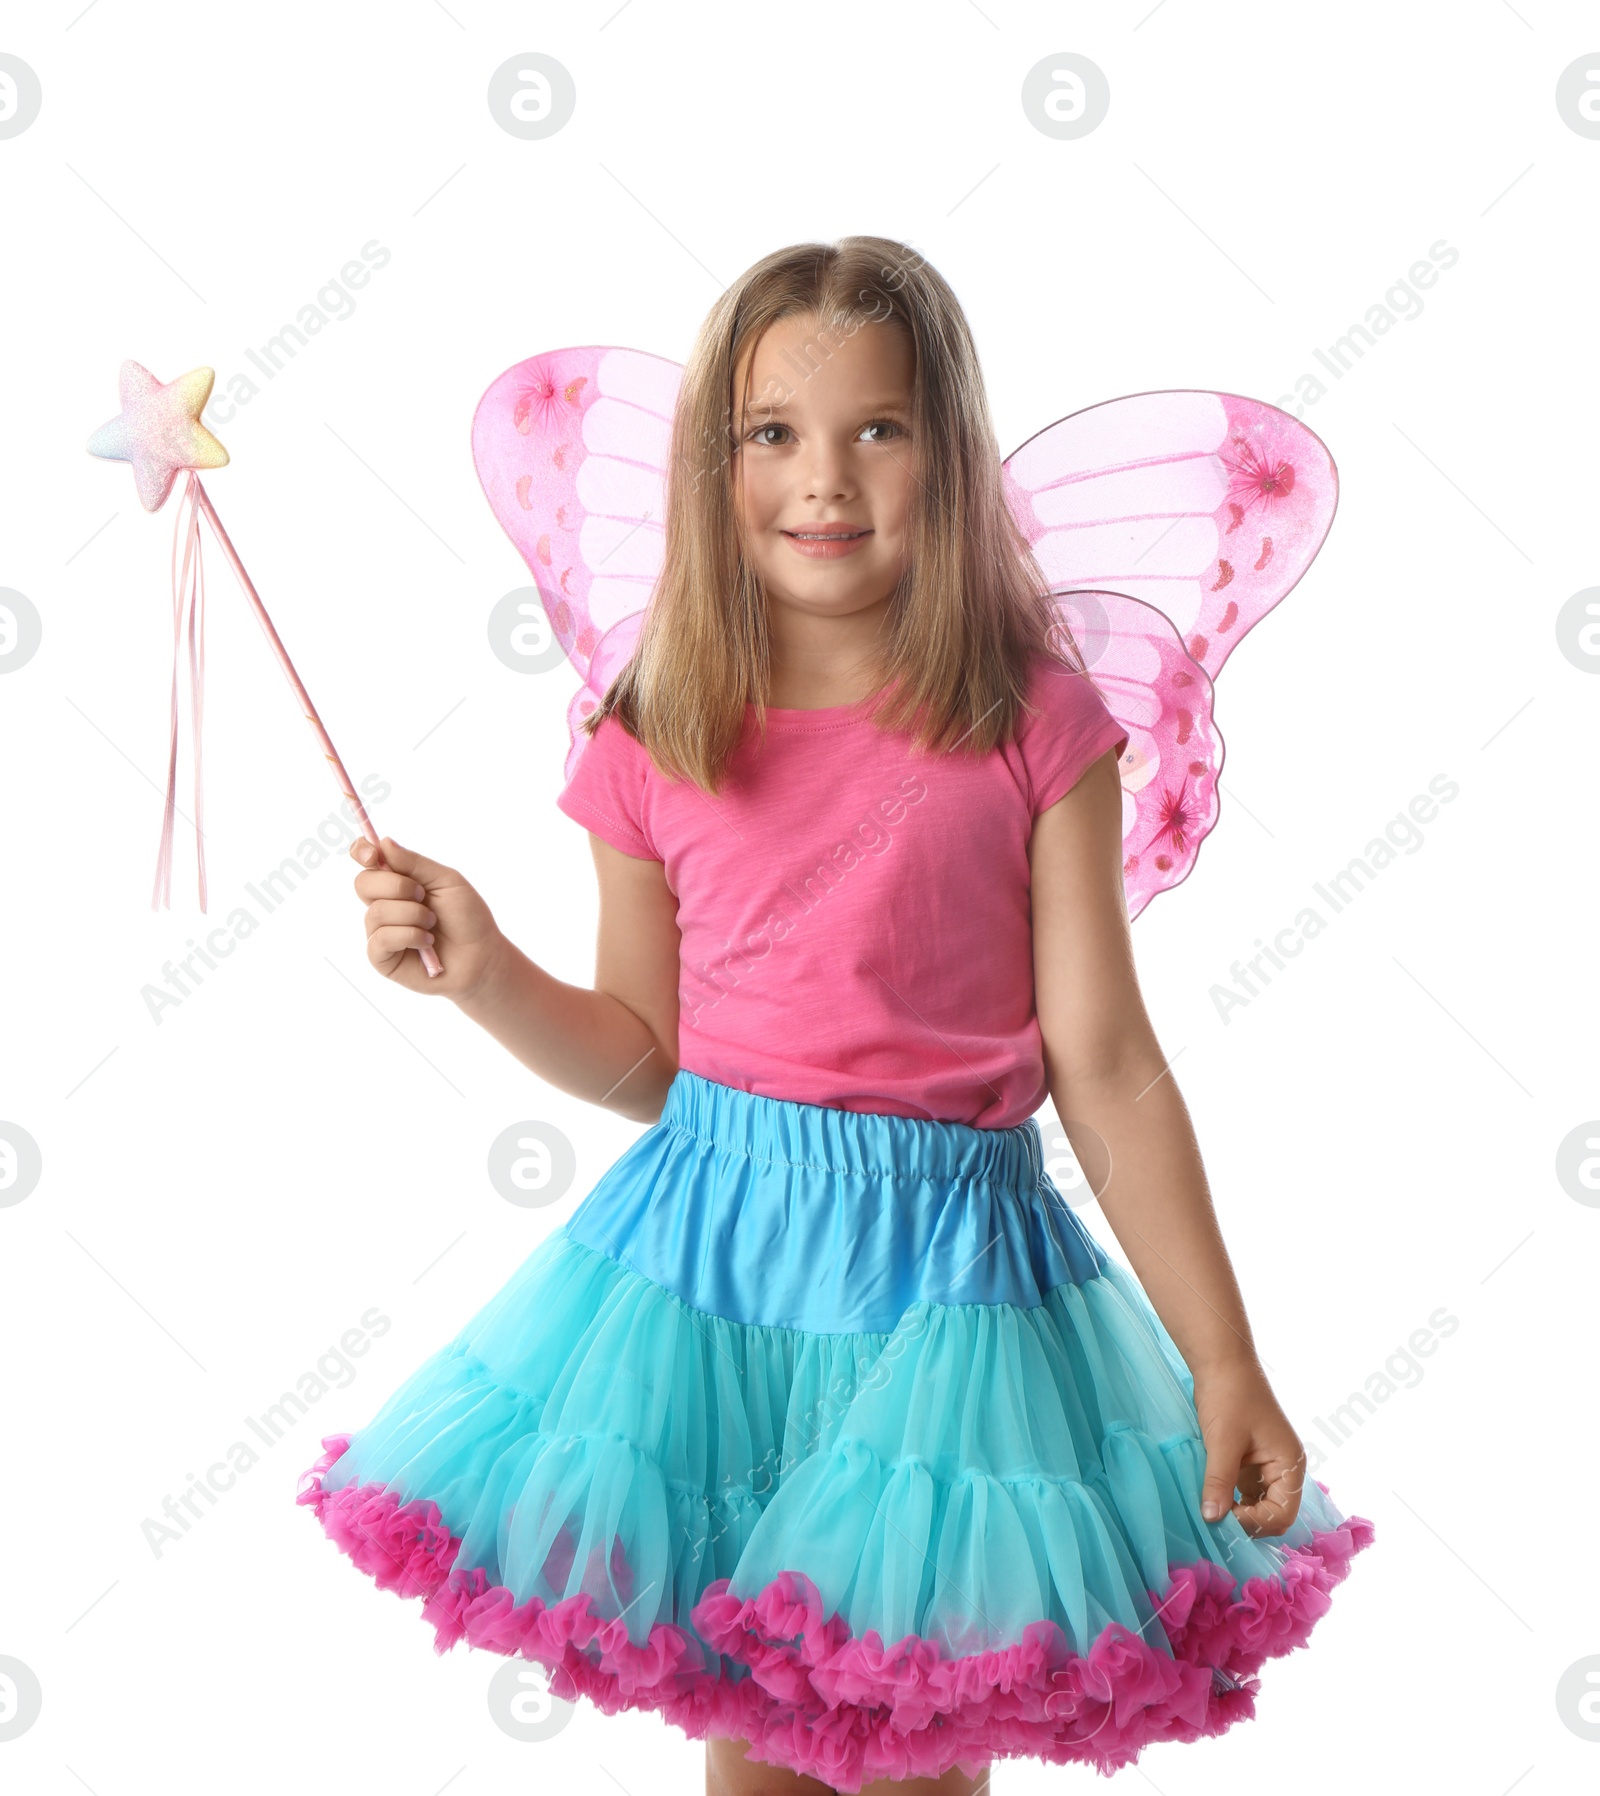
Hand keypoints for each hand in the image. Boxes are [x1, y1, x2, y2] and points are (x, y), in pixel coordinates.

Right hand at [349, 834, 505, 1001]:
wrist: (481, 956)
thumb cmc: (467, 917)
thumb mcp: (446, 881)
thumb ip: (415, 863)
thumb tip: (383, 842)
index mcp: (397, 881)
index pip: (366, 860)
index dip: (362, 851)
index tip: (372, 852)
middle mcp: (384, 904)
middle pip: (363, 883)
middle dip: (396, 886)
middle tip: (423, 896)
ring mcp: (380, 931)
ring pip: (376, 912)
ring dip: (412, 915)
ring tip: (432, 924)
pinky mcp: (381, 958)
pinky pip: (381, 939)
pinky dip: (409, 936)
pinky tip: (426, 943)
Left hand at [1192, 1357, 1306, 1537]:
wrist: (1220, 1361)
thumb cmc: (1229, 1396)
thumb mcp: (1223, 1441)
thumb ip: (1220, 1482)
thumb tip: (1212, 1519)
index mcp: (1289, 1464)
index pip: (1282, 1515)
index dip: (1255, 1523)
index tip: (1224, 1517)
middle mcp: (1282, 1469)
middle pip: (1272, 1514)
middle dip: (1247, 1521)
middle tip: (1215, 1517)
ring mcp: (1265, 1465)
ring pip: (1256, 1505)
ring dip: (1236, 1511)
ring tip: (1210, 1509)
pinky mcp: (1247, 1460)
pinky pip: (1243, 1490)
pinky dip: (1229, 1498)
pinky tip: (1210, 1497)